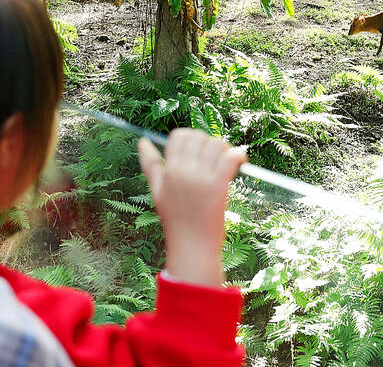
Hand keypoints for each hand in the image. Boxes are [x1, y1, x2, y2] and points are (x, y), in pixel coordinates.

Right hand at [138, 129, 246, 287]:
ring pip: (217, 145)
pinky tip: (240, 160)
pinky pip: (230, 159)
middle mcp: (184, 170)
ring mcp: (201, 178)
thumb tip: (142, 141)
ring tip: (225, 160)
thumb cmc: (175, 220)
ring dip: (224, 149)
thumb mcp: (157, 191)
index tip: (197, 150)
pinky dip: (238, 155)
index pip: (179, 135)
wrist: (192, 247)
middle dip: (208, 142)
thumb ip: (150, 164)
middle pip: (198, 137)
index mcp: (169, 170)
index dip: (190, 138)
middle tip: (212, 157)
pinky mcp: (219, 186)